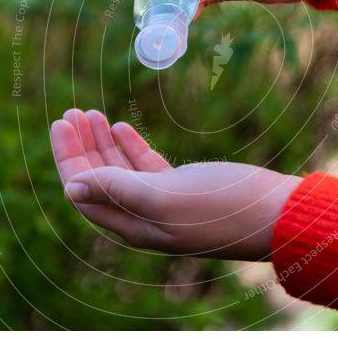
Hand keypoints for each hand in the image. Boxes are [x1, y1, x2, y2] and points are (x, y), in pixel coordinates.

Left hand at [50, 109, 301, 260]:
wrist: (276, 213)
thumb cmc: (223, 206)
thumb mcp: (165, 196)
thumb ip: (117, 190)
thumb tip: (70, 187)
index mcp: (133, 224)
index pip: (85, 190)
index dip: (68, 157)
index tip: (61, 123)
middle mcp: (142, 216)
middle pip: (98, 179)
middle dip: (82, 146)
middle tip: (71, 113)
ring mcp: (163, 202)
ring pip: (120, 170)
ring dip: (103, 142)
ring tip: (91, 113)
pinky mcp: (184, 189)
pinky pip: (146, 168)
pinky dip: (131, 146)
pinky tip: (121, 127)